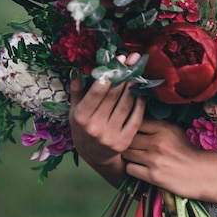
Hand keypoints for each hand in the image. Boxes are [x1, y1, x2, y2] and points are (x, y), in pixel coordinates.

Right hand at [69, 53, 145, 173]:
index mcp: (81, 117)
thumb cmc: (83, 129)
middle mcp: (95, 128)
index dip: (109, 75)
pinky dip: (140, 104)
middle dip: (123, 76)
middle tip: (131, 62)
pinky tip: (141, 93)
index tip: (118, 60)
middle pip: (113, 97)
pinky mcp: (124, 141)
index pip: (96, 93)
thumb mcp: (74, 110)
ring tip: (136, 74)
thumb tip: (76, 70)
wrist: (94, 156)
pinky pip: (135, 118)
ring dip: (132, 87)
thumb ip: (76, 90)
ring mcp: (110, 136)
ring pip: (126, 105)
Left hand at [122, 119, 216, 199]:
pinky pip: (130, 169)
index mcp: (164, 127)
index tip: (132, 132)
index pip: (135, 121)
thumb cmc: (193, 153)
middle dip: (126, 142)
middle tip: (129, 146)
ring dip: (128, 155)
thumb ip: (159, 127)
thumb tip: (137, 120)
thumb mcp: (178, 132)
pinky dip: (132, 169)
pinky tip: (139, 169)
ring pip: (126, 153)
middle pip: (127, 138)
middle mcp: (158, 141)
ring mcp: (154, 159)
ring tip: (134, 158)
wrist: (208, 175)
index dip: (131, 127)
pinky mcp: (153, 176)